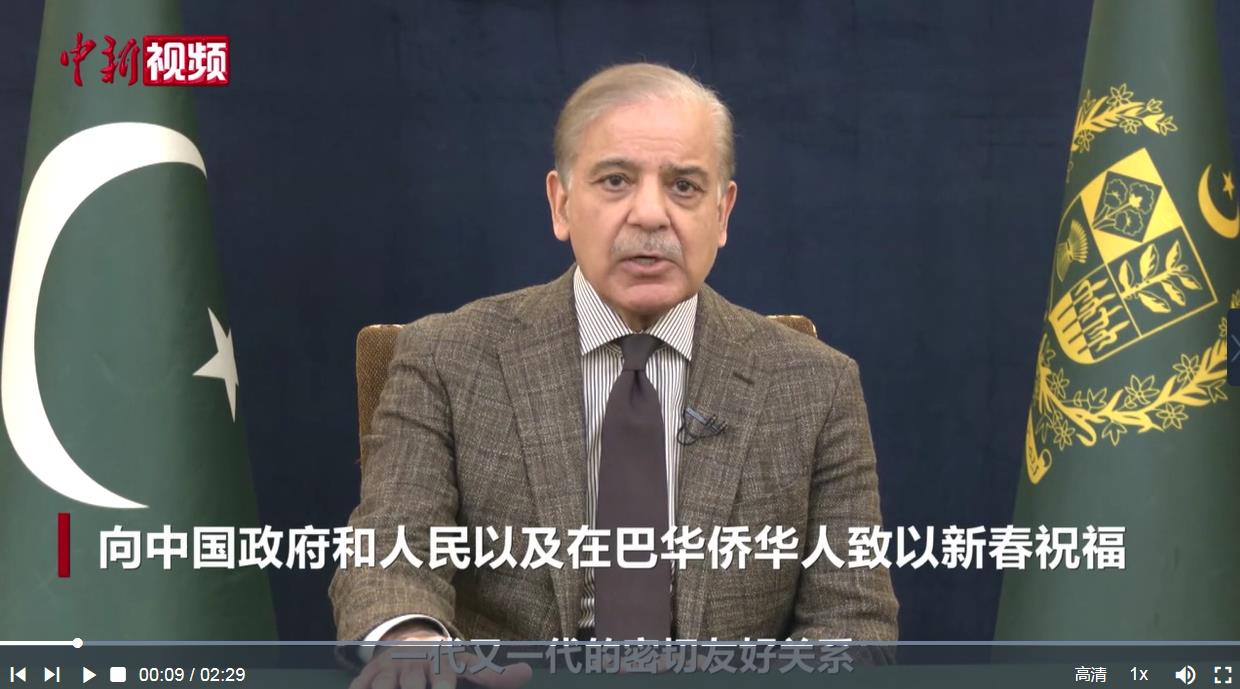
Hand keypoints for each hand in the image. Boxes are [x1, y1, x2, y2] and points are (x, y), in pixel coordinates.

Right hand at [348, 622, 532, 688]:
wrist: (408, 641)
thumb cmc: (443, 661)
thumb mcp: (466, 663)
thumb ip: (493, 674)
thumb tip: (527, 673)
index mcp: (439, 662)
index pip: (443, 679)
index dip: (443, 688)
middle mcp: (413, 664)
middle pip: (412, 687)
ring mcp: (388, 670)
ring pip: (385, 688)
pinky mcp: (367, 677)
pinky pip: (361, 688)